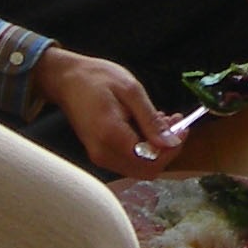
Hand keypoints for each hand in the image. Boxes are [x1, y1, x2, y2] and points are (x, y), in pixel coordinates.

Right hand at [34, 46, 178, 172]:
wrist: (66, 79)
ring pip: (138, 166)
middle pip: (146, 170)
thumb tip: (172, 143)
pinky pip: (127, 160)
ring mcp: (99, 156)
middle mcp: (104, 154)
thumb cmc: (97, 78)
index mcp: (112, 137)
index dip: (171, 149)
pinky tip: (146, 125)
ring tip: (161, 120)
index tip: (182, 128)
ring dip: (155, 148)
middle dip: (165, 149)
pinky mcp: (99, 154)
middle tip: (173, 122)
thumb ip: (151, 120)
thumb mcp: (131, 90)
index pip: (151, 161)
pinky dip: (143, 147)